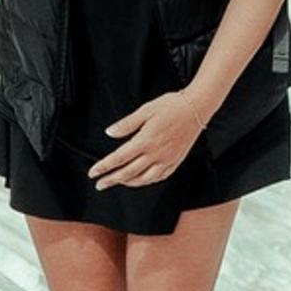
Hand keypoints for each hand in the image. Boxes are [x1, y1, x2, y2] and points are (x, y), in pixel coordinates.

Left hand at [91, 87, 210, 187]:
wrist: (197, 108)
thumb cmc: (172, 106)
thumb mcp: (146, 110)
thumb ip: (127, 124)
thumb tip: (110, 132)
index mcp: (146, 140)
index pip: (119, 158)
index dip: (104, 167)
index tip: (93, 172)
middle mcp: (156, 154)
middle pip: (128, 173)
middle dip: (111, 180)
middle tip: (100, 184)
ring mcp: (167, 160)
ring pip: (144, 179)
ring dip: (128, 183)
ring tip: (118, 182)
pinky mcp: (175, 161)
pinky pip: (159, 177)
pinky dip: (147, 181)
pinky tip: (141, 180)